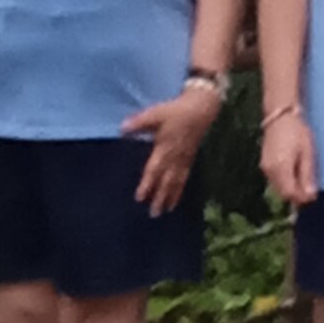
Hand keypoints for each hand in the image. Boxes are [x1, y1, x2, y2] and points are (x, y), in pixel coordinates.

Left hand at [121, 76, 220, 212]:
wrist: (201, 109)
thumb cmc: (176, 111)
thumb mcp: (156, 113)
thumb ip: (139, 122)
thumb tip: (122, 129)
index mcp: (165, 147)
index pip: (154, 169)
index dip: (147, 184)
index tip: (140, 198)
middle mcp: (175, 157)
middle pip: (167, 181)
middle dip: (160, 197)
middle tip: (154, 214)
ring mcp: (184, 159)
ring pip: (177, 182)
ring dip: (171, 197)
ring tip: (165, 211)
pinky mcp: (190, 159)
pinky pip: (185, 178)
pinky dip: (180, 190)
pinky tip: (177, 198)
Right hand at [261, 107, 318, 207]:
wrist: (280, 116)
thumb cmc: (297, 132)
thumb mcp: (307, 153)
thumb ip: (307, 175)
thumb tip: (310, 197)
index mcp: (281, 168)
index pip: (290, 194)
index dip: (302, 198)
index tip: (313, 195)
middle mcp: (270, 171)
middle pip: (283, 193)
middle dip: (297, 195)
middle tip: (310, 188)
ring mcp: (265, 168)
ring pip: (278, 188)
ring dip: (291, 188)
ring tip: (304, 178)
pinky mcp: (264, 164)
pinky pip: (275, 180)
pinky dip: (285, 181)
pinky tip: (294, 172)